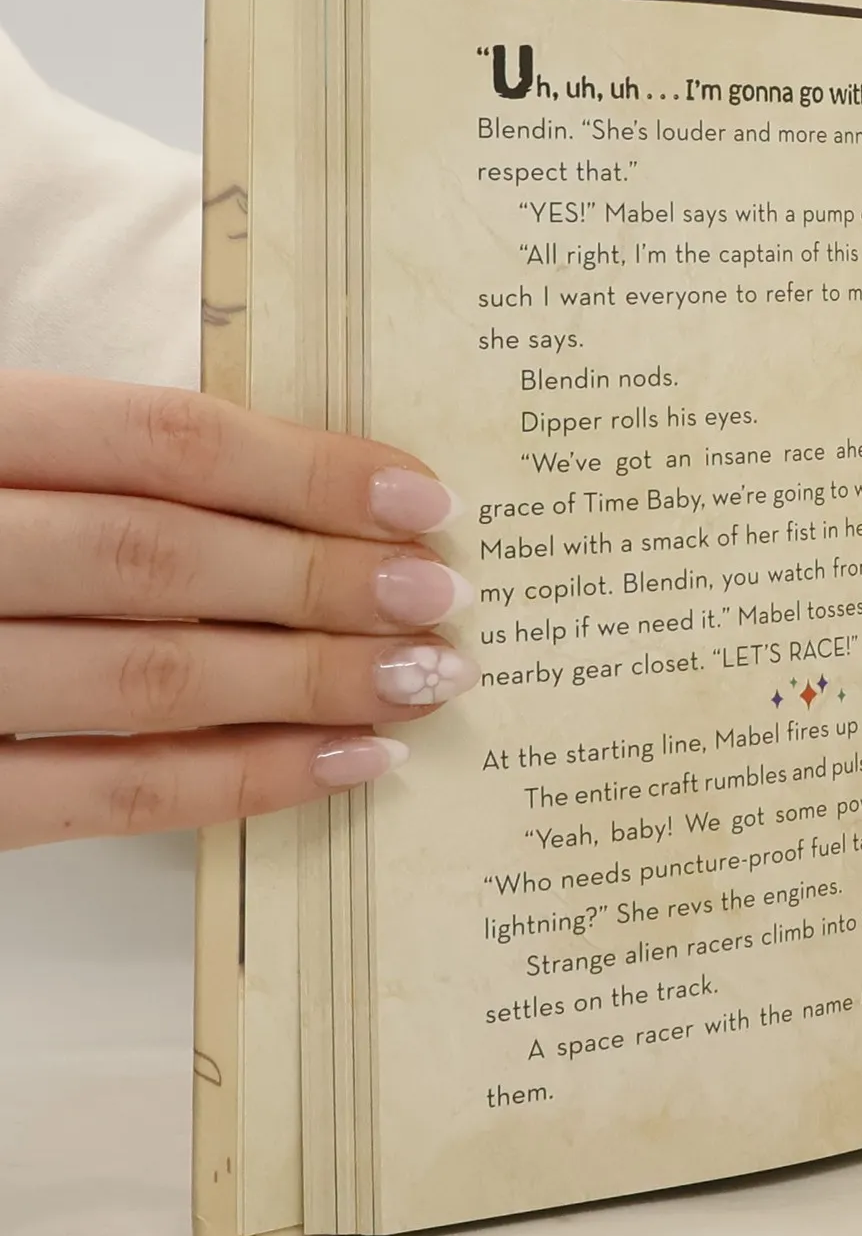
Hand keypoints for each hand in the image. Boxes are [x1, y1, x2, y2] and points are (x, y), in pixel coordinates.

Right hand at [0, 377, 476, 848]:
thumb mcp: (7, 457)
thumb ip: (114, 464)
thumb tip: (322, 491)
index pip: (155, 441)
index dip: (302, 468)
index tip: (422, 497)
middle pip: (162, 559)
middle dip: (323, 581)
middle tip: (444, 596)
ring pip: (147, 678)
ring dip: (310, 681)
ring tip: (426, 679)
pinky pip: (107, 794)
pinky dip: (243, 780)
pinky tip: (349, 762)